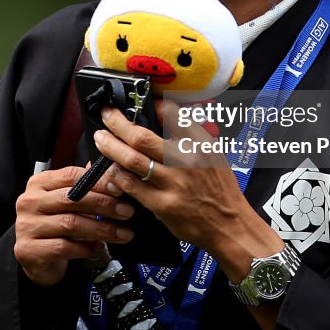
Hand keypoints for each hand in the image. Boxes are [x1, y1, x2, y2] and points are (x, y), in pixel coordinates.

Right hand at [14, 164, 135, 286]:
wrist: (35, 257)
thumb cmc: (55, 224)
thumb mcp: (67, 202)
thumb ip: (84, 188)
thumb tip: (114, 176)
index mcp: (38, 183)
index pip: (71, 176)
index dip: (98, 182)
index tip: (120, 190)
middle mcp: (28, 202)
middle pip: (71, 199)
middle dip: (104, 205)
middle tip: (126, 212)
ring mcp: (26, 226)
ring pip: (70, 224)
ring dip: (101, 229)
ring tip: (122, 233)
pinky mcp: (28, 250)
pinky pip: (63, 247)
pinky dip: (85, 248)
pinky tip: (99, 248)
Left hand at [93, 101, 280, 278]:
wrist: (229, 225)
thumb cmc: (220, 189)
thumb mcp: (214, 153)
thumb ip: (191, 135)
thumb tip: (163, 115)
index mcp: (200, 143)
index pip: (171, 113)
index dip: (149, 105)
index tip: (136, 103)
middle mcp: (186, 161)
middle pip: (142, 137)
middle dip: (118, 123)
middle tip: (107, 116)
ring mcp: (173, 183)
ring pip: (132, 160)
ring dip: (111, 147)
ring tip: (100, 139)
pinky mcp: (163, 205)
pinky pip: (132, 186)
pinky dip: (118, 175)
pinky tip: (112, 170)